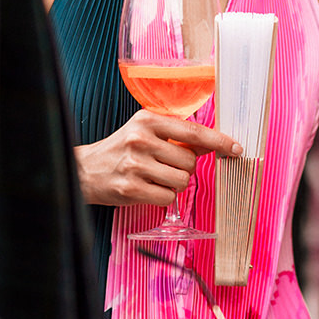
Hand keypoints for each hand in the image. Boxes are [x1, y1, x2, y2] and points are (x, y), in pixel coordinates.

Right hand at [76, 113, 239, 207]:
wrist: (83, 171)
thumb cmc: (120, 151)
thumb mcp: (144, 133)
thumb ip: (176, 137)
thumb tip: (211, 145)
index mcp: (148, 120)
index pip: (194, 132)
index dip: (219, 141)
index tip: (235, 148)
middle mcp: (141, 139)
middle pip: (189, 162)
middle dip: (184, 169)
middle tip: (163, 167)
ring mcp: (135, 165)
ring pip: (181, 181)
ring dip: (174, 184)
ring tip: (154, 178)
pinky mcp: (131, 189)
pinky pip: (167, 198)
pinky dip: (163, 197)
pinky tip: (147, 189)